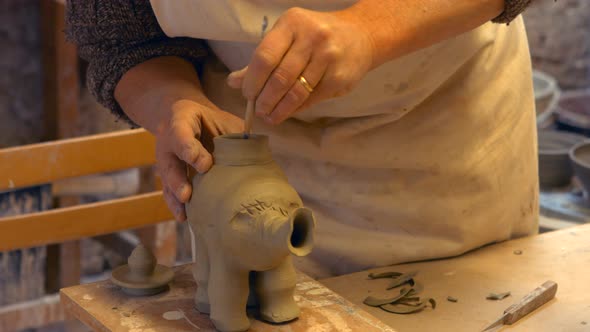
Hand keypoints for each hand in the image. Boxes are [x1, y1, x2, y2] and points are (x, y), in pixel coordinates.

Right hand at [116, 57, 242, 221]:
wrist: (191, 121)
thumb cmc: (212, 121)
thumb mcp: (223, 119)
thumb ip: (236, 134)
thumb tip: (258, 153)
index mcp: (182, 120)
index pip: (181, 133)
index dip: (190, 149)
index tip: (204, 165)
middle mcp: (169, 141)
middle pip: (170, 161)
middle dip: (178, 179)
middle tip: (187, 194)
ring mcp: (167, 159)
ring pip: (167, 179)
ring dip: (175, 196)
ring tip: (184, 211)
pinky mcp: (169, 175)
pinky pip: (169, 191)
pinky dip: (176, 205)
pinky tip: (185, 217)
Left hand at [227, 7, 374, 123]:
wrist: (361, 35)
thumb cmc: (316, 36)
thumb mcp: (288, 38)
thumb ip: (262, 59)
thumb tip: (233, 82)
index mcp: (292, 23)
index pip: (265, 56)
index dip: (252, 80)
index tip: (247, 95)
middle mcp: (311, 37)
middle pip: (280, 77)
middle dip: (265, 99)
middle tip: (258, 111)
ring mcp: (328, 57)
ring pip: (296, 92)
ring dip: (279, 109)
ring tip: (270, 117)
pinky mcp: (339, 78)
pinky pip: (311, 99)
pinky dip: (296, 109)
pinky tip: (287, 112)